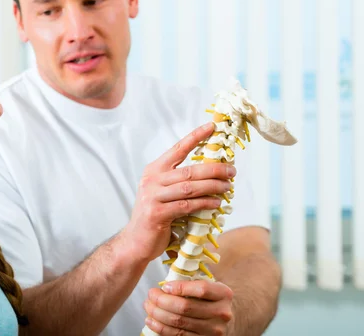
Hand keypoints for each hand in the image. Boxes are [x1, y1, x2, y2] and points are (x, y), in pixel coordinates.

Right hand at [119, 123, 235, 262]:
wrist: (136, 241)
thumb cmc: (156, 215)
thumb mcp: (164, 193)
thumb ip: (179, 181)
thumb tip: (212, 172)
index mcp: (154, 170)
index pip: (177, 149)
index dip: (195, 137)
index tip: (212, 126)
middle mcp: (152, 180)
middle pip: (189, 170)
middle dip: (214, 168)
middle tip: (232, 170)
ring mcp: (153, 197)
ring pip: (189, 187)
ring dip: (213, 186)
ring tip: (228, 186)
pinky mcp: (157, 214)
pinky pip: (187, 206)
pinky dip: (205, 203)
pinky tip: (216, 203)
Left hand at [144, 281, 233, 335]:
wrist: (224, 318)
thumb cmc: (210, 298)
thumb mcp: (209, 285)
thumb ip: (192, 282)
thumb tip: (164, 286)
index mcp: (223, 294)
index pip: (201, 289)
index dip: (180, 287)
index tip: (164, 286)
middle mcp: (221, 313)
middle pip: (186, 307)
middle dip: (162, 300)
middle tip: (151, 294)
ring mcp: (213, 330)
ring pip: (179, 322)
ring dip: (158, 313)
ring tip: (148, 306)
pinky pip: (177, 335)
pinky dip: (161, 327)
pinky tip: (151, 320)